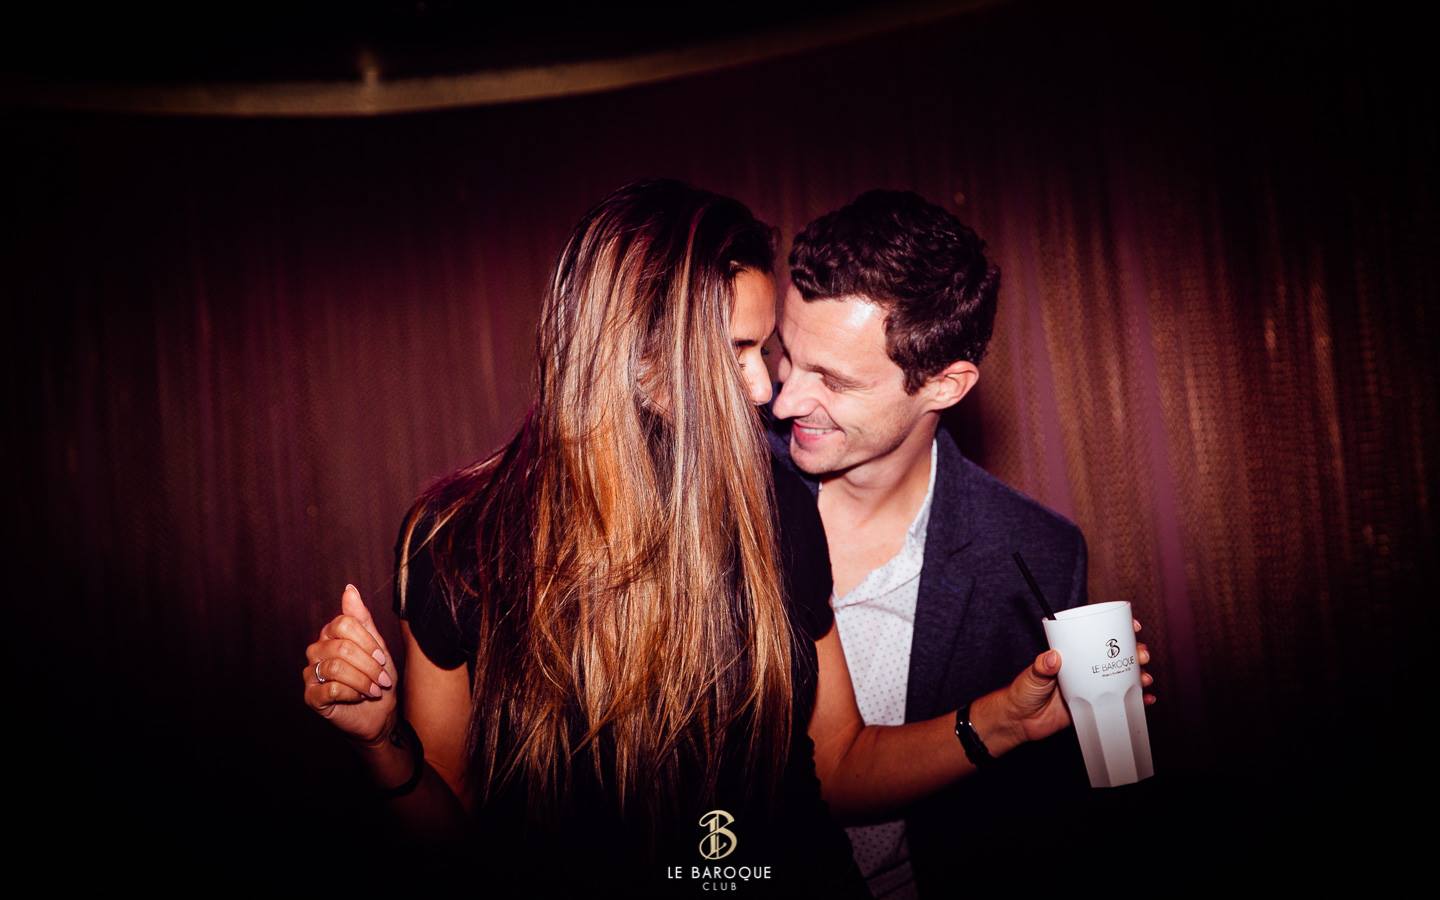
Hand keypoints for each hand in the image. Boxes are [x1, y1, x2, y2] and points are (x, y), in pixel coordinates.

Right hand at [302, 584, 398, 746]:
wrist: (380, 713)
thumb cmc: (378, 677)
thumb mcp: (376, 645)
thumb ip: (362, 618)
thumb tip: (349, 589)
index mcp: (331, 634)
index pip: (343, 623)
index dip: (367, 641)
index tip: (381, 658)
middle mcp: (316, 650)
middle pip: (342, 647)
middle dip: (369, 665)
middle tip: (383, 679)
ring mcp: (310, 674)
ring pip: (336, 668)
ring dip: (363, 681)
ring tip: (374, 689)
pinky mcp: (310, 697)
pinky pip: (330, 689)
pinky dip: (352, 694)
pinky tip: (359, 697)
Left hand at [1000, 617, 1157, 745]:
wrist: (1020, 722)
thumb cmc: (1023, 692)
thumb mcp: (1032, 675)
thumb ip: (1042, 666)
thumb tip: (1053, 657)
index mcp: (1072, 656)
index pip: (1097, 637)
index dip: (1117, 630)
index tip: (1132, 627)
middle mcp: (1085, 669)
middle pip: (1116, 657)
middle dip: (1135, 653)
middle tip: (1142, 655)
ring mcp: (1091, 688)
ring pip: (1122, 678)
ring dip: (1139, 676)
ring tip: (1146, 678)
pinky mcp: (1094, 707)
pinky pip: (1119, 702)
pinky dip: (1134, 701)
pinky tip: (1146, 700)